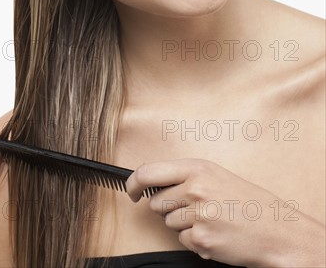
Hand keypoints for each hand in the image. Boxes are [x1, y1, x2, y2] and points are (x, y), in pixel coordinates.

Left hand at [126, 158, 306, 267]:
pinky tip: (215, 232)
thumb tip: (152, 183)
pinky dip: (194, 239)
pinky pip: (181, 240)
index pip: (148, 172)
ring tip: (211, 218)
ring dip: (184, 224)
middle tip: (196, 207)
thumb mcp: (215, 175)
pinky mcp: (200, 239)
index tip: (132, 192)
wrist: (276, 228)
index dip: (133, 183)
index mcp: (197, 168)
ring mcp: (197, 215)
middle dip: (169, 208)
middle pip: (157, 203)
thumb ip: (184, 176)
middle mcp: (194, 189)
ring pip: (168, 223)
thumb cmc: (247, 200)